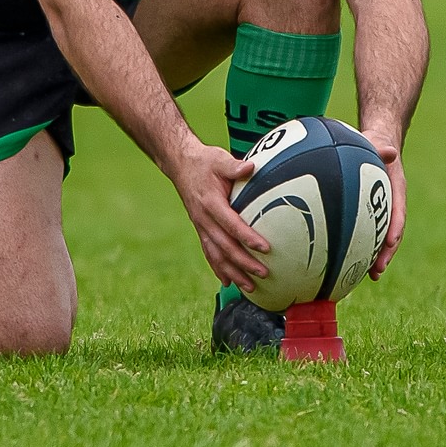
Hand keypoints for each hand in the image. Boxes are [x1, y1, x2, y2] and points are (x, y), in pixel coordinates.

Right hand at [169, 142, 269, 290]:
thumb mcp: (218, 159)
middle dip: (244, 262)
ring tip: (250, 287)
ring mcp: (201, 226)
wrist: (181, 165)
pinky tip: (228, 281)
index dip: (247, 237)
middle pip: (225, 246)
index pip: (231, 224)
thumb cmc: (204, 162)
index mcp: (211, 203)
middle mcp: (204, 219)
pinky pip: (209, 252)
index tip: (265, 248)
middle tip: (264, 273)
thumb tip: (251, 167)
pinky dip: (218, 268)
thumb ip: (234, 166)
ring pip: (216, 255)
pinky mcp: (201, 229)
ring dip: (233, 272)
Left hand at [363, 130, 406, 278]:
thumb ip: (382, 148)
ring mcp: (383, 210)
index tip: (390, 243)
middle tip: (377, 271)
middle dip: (386, 253)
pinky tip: (352, 263)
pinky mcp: (372, 213)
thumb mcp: (378, 143)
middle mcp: (392, 203)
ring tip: (370, 276)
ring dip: (377, 257)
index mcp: (397, 189)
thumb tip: (390, 151)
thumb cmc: (375, 143)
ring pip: (382, 237)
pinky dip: (364, 247)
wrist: (377, 144)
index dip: (395, 228)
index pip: (399, 211)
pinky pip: (370, 232)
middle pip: (392, 232)